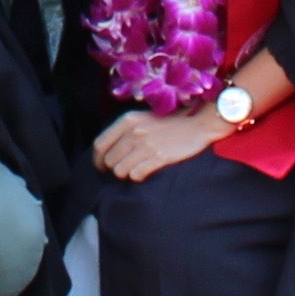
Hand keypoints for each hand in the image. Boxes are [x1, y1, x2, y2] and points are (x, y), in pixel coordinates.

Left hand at [92, 104, 223, 182]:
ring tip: (135, 170)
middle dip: (114, 168)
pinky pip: (136, 174)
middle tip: (123, 169)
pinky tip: (144, 172)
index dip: (97, 159)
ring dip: (126, 174)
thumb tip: (107, 151)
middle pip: (110, 160)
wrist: (197, 124)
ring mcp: (146, 145)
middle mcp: (134, 132)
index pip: (100, 144)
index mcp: (127, 120)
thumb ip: (124, 131)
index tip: (102, 167)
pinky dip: (138, 176)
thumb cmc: (168, 123)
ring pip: (120, 170)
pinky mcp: (159, 157)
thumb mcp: (142, 119)